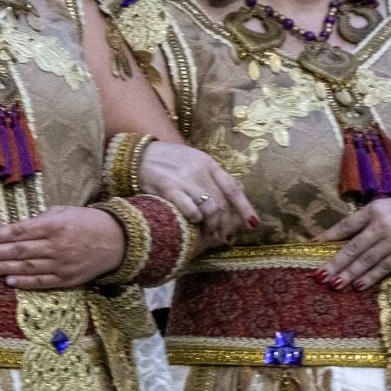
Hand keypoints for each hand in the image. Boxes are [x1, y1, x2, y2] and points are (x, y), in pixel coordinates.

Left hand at [0, 206, 126, 288]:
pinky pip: (42, 281)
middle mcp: (56, 245)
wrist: (116, 240)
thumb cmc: (86, 222)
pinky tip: (9, 282)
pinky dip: (25, 282)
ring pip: (27, 267)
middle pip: (19, 250)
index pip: (18, 231)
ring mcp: (62, 264)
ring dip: (4, 269)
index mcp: (53, 225)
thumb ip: (39, 219)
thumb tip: (15, 228)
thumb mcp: (63, 211)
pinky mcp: (68, 279)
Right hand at [137, 140, 256, 242]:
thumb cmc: (167, 161)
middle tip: (221, 235)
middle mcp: (199, 170)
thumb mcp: (194, 161)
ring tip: (208, 233)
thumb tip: (236, 192)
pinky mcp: (168, 188)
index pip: (232, 188)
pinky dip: (194, 219)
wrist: (137, 155)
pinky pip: (189, 209)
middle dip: (224, 223)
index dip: (245, 208)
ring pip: (208, 209)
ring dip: (210, 225)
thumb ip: (212, 176)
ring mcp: (184, 179)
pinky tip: (192, 223)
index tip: (253, 224)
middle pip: (221, 203)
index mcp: (208, 163)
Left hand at [320, 192, 390, 290]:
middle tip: (320, 275)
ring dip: (349, 274)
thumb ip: (365, 221)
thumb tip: (339, 238)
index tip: (313, 245)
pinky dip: (370, 277)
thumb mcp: (386, 208)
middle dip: (335, 263)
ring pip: (366, 260)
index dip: (329, 236)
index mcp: (374, 210)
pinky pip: (384, 268)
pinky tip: (358, 285)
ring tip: (334, 283)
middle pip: (353, 247)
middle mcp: (383, 224)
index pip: (346, 225)